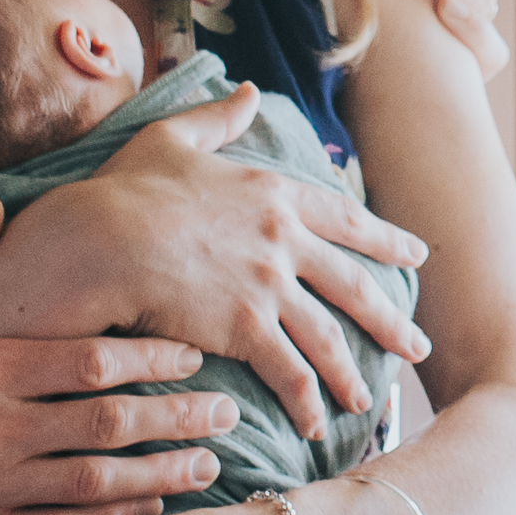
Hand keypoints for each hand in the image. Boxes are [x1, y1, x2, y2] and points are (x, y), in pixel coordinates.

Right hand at [0, 84, 429, 441]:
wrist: (99, 238)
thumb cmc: (123, 189)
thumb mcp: (172, 139)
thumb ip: (217, 117)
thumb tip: (248, 90)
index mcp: (272, 192)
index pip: (345, 218)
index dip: (384, 239)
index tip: (416, 256)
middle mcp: (282, 239)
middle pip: (353, 284)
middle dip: (389, 318)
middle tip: (416, 344)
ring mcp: (268, 285)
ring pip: (327, 336)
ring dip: (350, 372)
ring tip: (368, 399)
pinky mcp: (245, 327)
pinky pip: (288, 372)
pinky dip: (306, 401)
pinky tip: (317, 424)